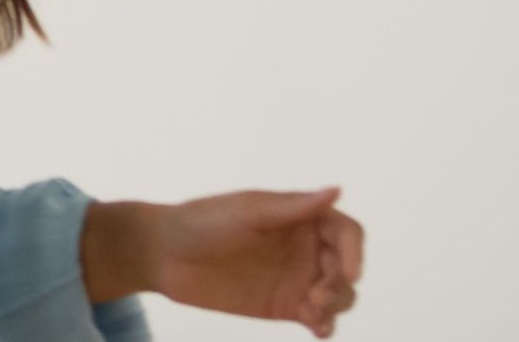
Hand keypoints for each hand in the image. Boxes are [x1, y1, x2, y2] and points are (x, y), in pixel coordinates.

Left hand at [150, 188, 364, 336]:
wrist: (163, 255)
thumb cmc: (202, 222)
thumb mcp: (247, 212)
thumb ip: (292, 208)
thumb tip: (337, 190)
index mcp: (299, 218)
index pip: (346, 233)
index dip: (354, 252)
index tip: (349, 273)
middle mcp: (304, 248)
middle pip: (345, 268)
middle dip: (339, 284)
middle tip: (314, 297)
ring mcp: (297, 279)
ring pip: (339, 295)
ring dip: (336, 305)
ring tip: (312, 313)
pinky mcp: (285, 307)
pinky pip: (319, 318)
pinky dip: (326, 325)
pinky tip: (317, 329)